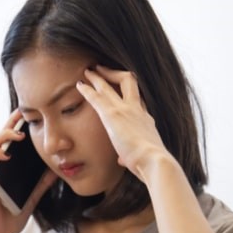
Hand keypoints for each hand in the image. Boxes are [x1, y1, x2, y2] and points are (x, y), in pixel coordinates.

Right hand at [0, 109, 57, 232]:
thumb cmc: (12, 214)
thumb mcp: (33, 196)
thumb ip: (42, 182)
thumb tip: (58, 169)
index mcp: (10, 165)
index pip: (14, 140)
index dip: (20, 124)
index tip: (32, 113)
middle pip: (2, 135)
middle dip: (11, 122)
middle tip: (24, 113)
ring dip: (4, 134)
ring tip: (18, 134)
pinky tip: (5, 152)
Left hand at [76, 65, 172, 181]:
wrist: (154, 161)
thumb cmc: (149, 163)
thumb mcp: (141, 157)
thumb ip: (130, 156)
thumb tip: (124, 160)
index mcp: (146, 121)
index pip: (138, 101)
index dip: (128, 94)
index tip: (119, 91)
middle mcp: (137, 110)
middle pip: (128, 82)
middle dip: (114, 73)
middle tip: (102, 69)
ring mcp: (125, 110)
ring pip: (110, 85)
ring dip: (97, 77)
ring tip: (88, 71)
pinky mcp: (112, 115)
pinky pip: (96, 97)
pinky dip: (87, 90)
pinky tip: (79, 85)